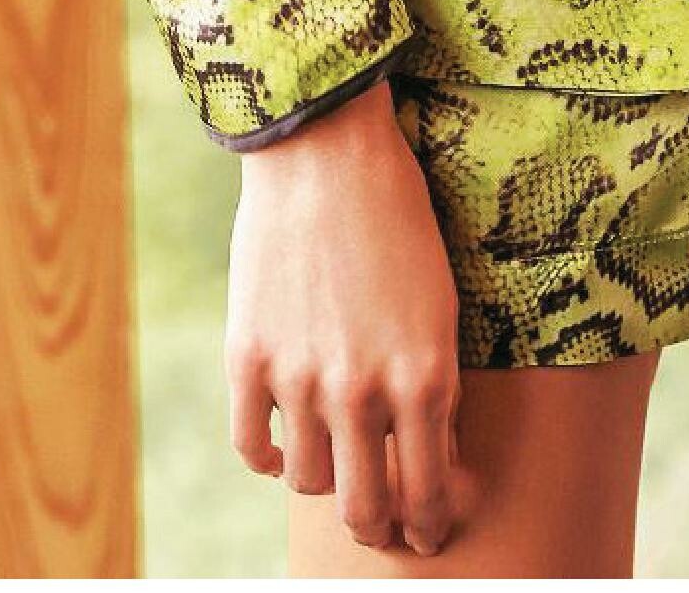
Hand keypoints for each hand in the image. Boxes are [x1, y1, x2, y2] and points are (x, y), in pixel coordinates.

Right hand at [226, 77, 475, 557]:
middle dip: (378, 524)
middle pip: (365, 509)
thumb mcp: (440, 307)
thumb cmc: (398, 219)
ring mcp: (300, 379)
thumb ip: (433, 389)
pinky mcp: (247, 359)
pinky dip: (269, 458)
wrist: (328, 153)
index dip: (430, 526)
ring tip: (335, 457)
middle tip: (382, 518)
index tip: (428, 534)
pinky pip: (254, 447)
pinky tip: (284, 447)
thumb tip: (429, 461)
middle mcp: (363, 392)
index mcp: (424, 379)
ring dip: (326, 478)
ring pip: (310, 482)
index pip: (429, 495)